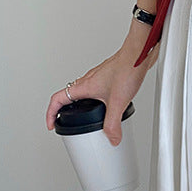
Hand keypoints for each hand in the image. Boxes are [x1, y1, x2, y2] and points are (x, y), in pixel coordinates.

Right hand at [45, 21, 159, 146]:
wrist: (140, 52)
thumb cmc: (127, 67)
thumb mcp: (118, 102)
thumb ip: (113, 123)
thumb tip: (112, 138)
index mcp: (84, 86)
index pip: (57, 99)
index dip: (51, 114)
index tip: (51, 125)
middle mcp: (89, 79)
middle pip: (69, 96)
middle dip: (66, 110)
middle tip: (67, 121)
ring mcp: (100, 76)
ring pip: (84, 91)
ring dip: (82, 103)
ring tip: (88, 115)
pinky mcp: (111, 74)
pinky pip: (98, 88)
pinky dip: (97, 98)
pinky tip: (110, 103)